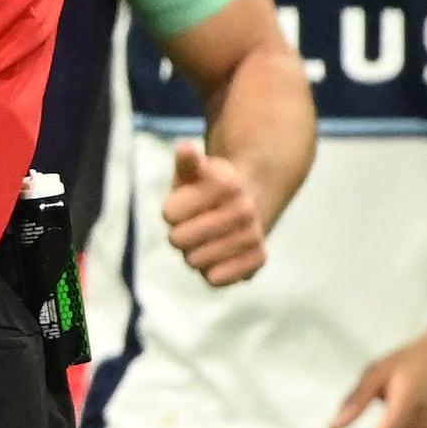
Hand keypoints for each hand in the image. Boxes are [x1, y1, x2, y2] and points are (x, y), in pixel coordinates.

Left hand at [160, 139, 270, 286]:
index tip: (183, 205)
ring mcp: (253, 235)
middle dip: (179, 234)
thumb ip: (186, 163)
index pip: (168, 214)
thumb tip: (184, 148)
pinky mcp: (258, 260)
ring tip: (206, 239)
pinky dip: (210, 271)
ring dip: (193, 253)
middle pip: (178, 240)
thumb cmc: (206, 189)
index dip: (171, 212)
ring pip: (193, 261)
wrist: (248, 203)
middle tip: (193, 225)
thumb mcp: (193, 172)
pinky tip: (218, 256)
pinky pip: (215, 279)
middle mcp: (244, 209)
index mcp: (226, 184)